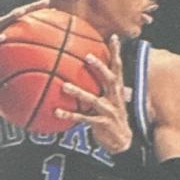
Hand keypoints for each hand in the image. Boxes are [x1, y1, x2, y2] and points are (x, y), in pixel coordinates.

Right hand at [0, 1, 46, 93]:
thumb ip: (13, 68)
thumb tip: (34, 80)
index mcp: (1, 34)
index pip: (21, 21)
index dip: (36, 14)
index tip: (53, 9)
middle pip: (16, 15)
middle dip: (31, 8)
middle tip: (46, 2)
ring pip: (1, 22)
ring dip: (13, 16)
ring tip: (24, 12)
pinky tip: (2, 38)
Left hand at [61, 37, 132, 154]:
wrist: (123, 142)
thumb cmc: (113, 117)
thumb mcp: (111, 99)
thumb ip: (102, 86)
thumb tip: (89, 71)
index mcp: (117, 90)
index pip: (118, 68)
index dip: (117, 53)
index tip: (113, 37)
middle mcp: (115, 98)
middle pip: (110, 79)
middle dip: (100, 68)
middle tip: (88, 56)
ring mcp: (109, 112)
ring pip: (94, 100)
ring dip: (79, 93)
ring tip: (65, 86)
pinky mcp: (102, 124)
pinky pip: (83, 119)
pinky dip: (70, 115)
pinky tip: (56, 111)